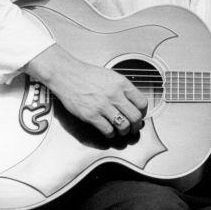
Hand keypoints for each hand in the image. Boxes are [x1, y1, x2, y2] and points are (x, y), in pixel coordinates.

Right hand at [24, 44, 149, 137]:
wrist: (67, 75)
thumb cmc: (88, 75)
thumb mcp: (111, 76)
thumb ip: (123, 88)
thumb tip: (133, 102)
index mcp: (122, 84)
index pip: (142, 103)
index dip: (143, 112)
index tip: (140, 115)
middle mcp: (114, 95)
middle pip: (135, 117)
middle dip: (136, 126)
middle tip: (134, 128)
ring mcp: (103, 106)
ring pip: (123, 126)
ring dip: (124, 132)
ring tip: (121, 131)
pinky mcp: (91, 115)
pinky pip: (108, 130)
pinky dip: (110, 134)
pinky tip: (109, 132)